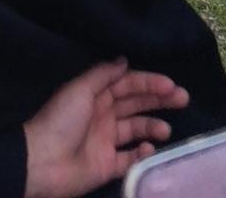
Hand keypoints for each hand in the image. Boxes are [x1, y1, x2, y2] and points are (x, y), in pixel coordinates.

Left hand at [23, 61, 188, 197]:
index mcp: (96, 96)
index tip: (170, 84)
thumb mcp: (80, 89)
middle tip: (183, 98)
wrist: (42, 162)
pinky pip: (130, 158)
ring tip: (166, 129)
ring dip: (153, 126)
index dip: (149, 82)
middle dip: (159, 100)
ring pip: (136, 129)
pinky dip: (142, 153)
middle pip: (136, 104)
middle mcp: (104, 115)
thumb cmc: (61, 121)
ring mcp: (106, 141)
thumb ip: (103, 75)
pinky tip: (150, 148)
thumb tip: (124, 60)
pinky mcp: (107, 166)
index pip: (128, 84)